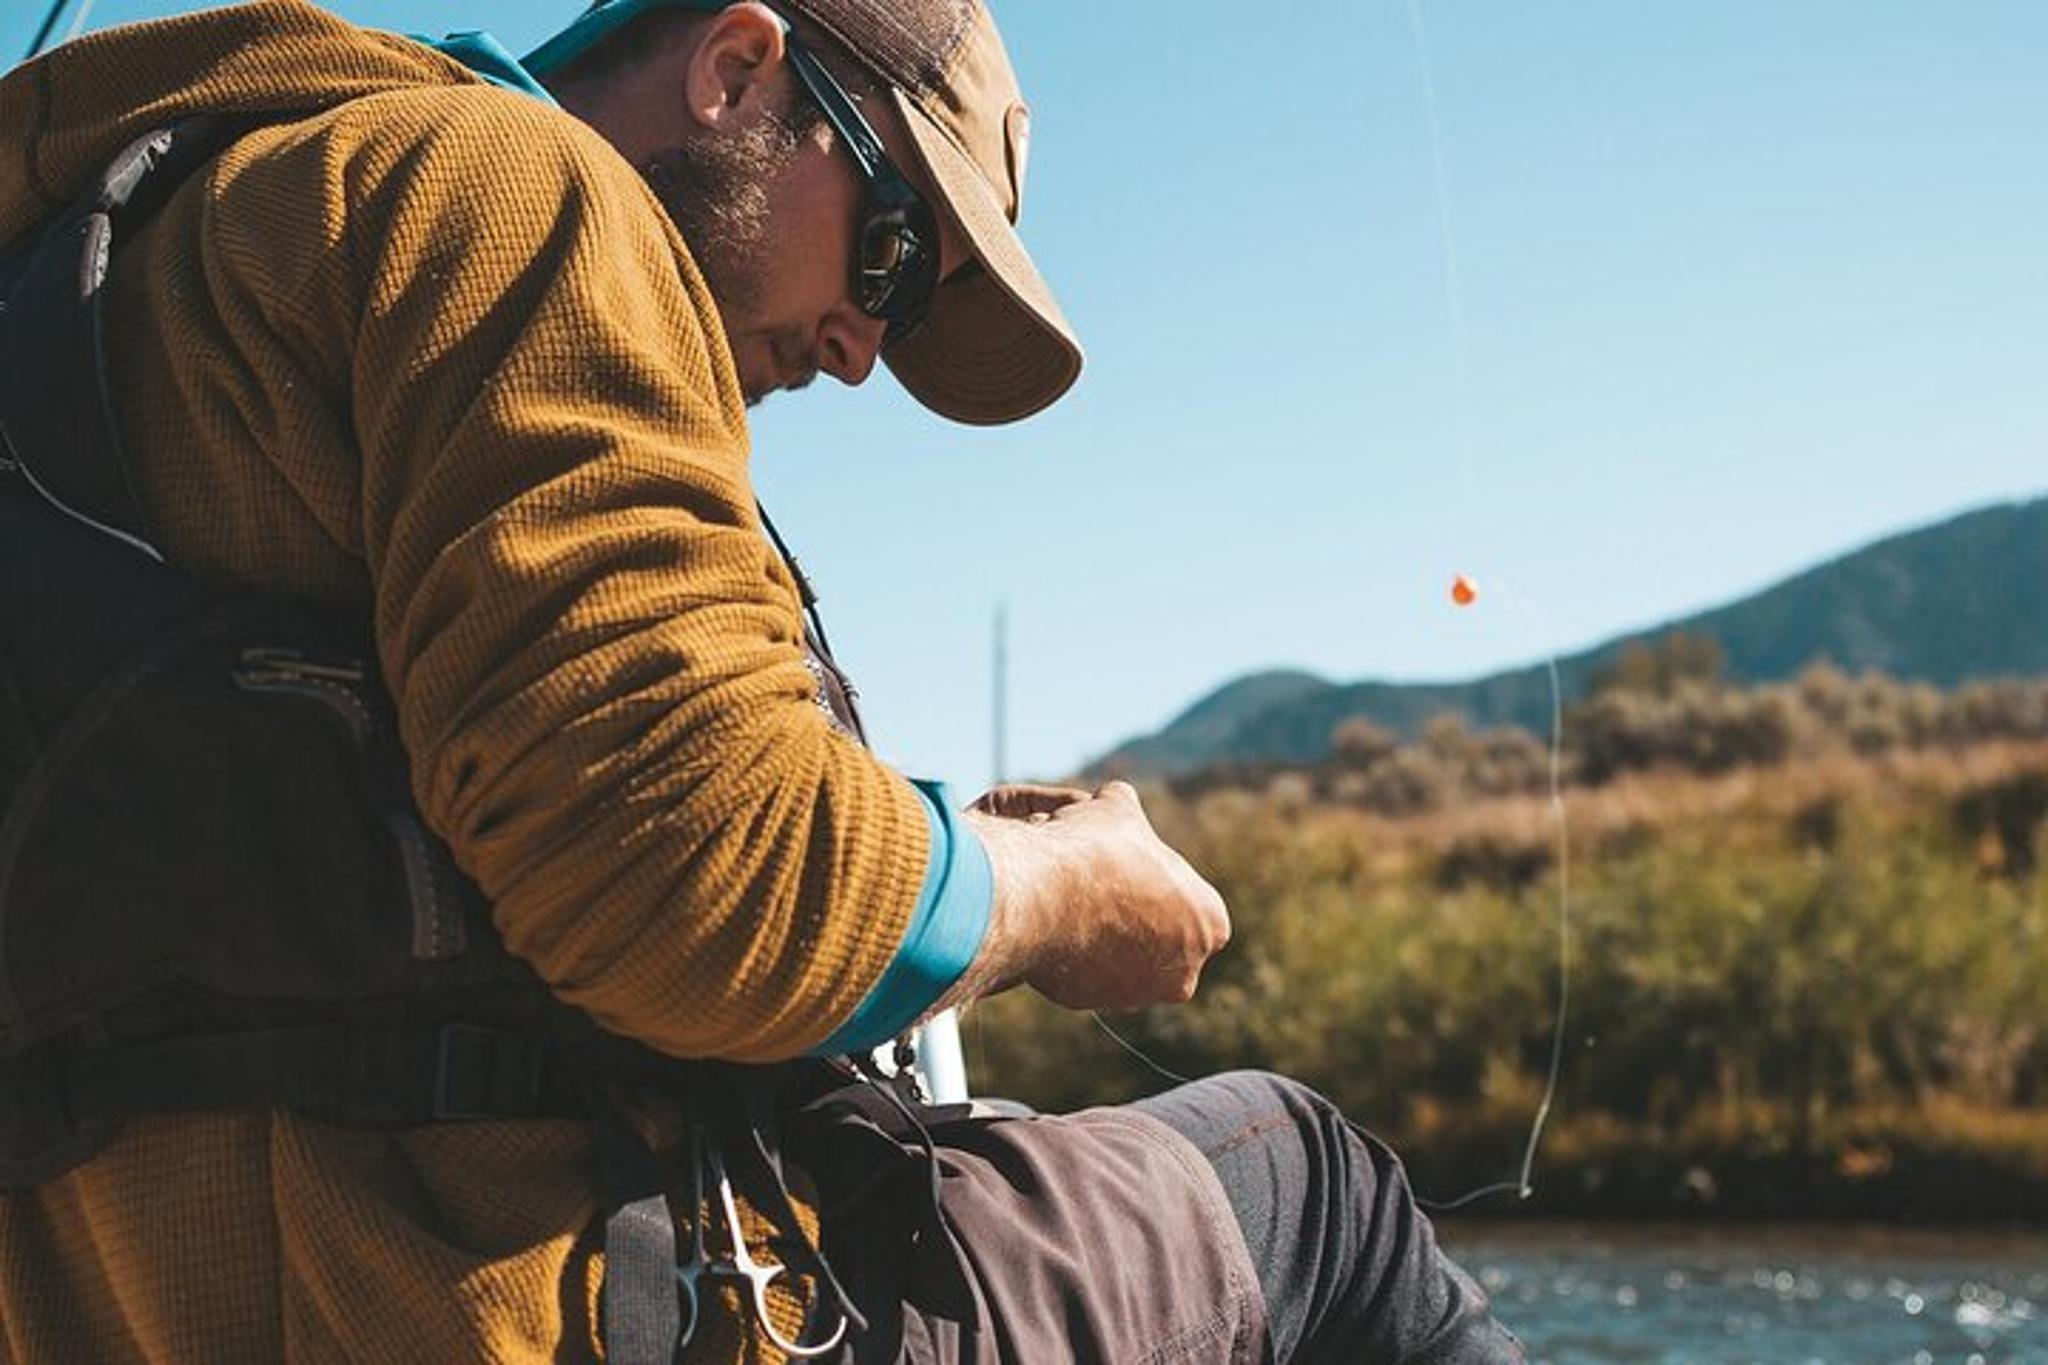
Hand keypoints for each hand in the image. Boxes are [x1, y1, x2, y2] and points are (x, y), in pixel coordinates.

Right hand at [960, 781, 1230, 1013]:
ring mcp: (1136, 995)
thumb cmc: (1091, 850)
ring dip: (1104, 934)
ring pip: (1123, 959)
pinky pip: (1084, 972)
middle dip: (1136, 915)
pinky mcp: (1090, 1004)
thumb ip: (1128, 811)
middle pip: (1162, 937)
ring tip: (1073, 898)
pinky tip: (1054, 919)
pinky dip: (1072, 950)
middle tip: (1102, 883)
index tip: (1130, 864)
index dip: (1159, 877)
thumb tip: (1115, 801)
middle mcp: (1184, 972)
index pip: (1193, 901)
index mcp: (1211, 924)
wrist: (1038, 896)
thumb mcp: (1117, 807)